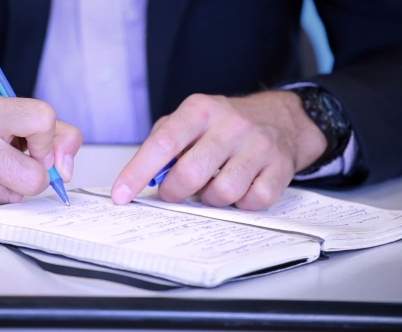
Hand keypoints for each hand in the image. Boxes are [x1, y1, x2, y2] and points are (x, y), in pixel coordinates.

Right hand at [0, 93, 81, 216]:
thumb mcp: (6, 112)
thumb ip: (53, 132)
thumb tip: (66, 170)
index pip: (44, 120)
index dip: (49, 139)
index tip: (35, 143)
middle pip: (34, 178)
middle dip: (35, 175)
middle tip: (17, 164)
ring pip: (15, 198)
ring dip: (9, 188)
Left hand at [111, 91, 325, 209]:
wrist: (280, 118)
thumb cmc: (224, 125)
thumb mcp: (190, 120)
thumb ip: (162, 144)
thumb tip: (140, 179)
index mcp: (200, 110)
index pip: (163, 143)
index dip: (138, 172)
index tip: (121, 195)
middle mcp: (231, 124)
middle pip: (190, 174)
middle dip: (175, 193)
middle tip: (176, 192)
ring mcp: (258, 145)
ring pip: (222, 193)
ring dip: (210, 199)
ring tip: (213, 184)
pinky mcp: (280, 167)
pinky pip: (253, 201)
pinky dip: (241, 203)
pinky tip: (241, 188)